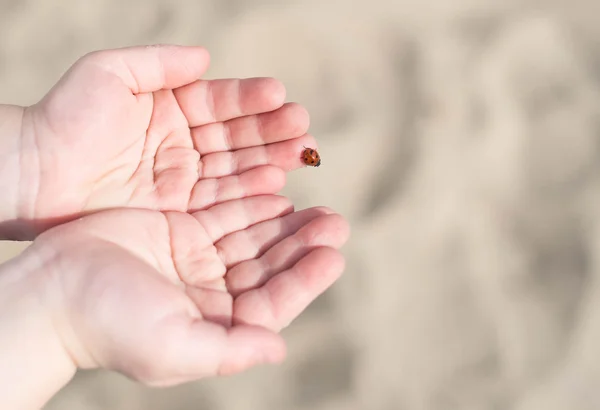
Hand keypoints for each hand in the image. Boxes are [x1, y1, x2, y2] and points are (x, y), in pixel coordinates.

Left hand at [4, 45, 311, 238]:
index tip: (280, 96)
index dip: (251, 100)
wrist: (35, 173)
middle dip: (272, 133)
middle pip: (237, 136)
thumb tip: (204, 57)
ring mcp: (183, 177)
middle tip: (304, 129)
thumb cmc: (66, 117)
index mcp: (172, 107)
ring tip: (301, 156)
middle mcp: (184, 142)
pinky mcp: (178, 209)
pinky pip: (220, 200)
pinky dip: (248, 193)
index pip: (221, 102)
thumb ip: (158, 64)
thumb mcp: (109, 74)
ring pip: (235, 167)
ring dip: (269, 162)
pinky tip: (276, 186)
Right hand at [28, 196, 347, 386]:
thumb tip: (279, 348)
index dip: (306, 279)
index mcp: (216, 324)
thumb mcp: (170, 346)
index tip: (334, 255)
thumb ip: (227, 350)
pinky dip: (252, 202)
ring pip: (254, 237)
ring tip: (317, 207)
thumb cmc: (107, 325)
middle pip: (270, 266)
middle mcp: (212, 293)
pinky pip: (226, 213)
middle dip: (303, 245)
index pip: (273, 302)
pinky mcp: (181, 231)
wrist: (51, 290)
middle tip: (334, 222)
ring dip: (286, 223)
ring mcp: (198, 260)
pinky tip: (278, 190)